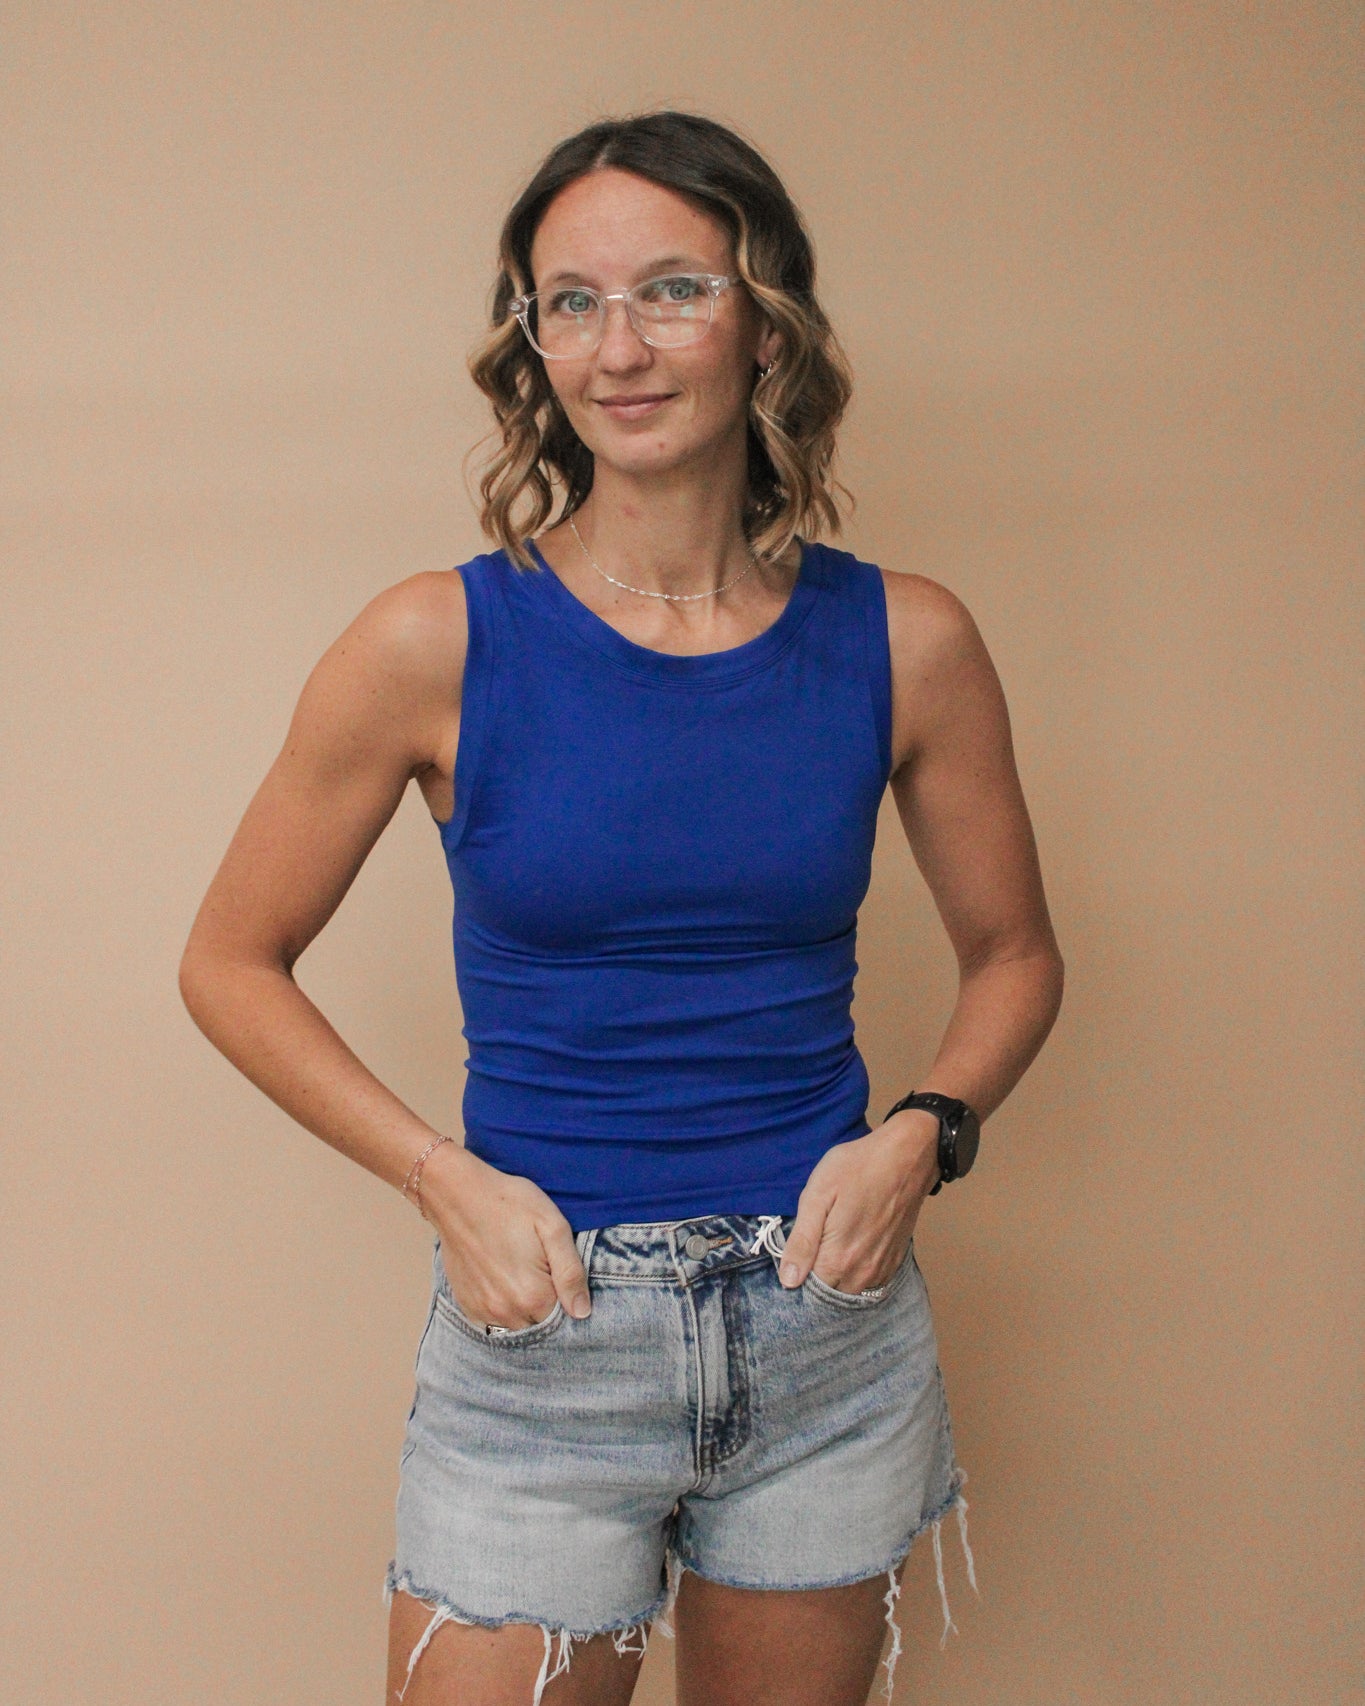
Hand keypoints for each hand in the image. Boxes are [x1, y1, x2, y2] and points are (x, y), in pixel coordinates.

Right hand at [418, 1144, 591, 1328]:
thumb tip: (582, 1312)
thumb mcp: (552, 1226)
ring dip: (525, 1309)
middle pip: (540, 1325)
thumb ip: (571, 1272)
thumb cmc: (510, 1204)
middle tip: (541, 1270)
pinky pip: (493, 1321)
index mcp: (533, 1296)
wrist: (458, 1195)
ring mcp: (483, 1311)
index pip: (564, 1319)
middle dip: (547, 1306)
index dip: (568, 1300)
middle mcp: (506, 1312)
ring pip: (517, 1326)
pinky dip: (503, 1307)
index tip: (560, 1275)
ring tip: (522, 1273)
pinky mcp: (468, 1305)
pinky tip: (503, 1279)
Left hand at [778, 1110, 941, 1292]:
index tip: (793, 1258)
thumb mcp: (818, 1195)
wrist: (907, 1157)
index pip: (809, 1292)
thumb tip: (789, 1281)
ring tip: (830, 1247)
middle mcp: (863, 1273)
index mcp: (838, 1259)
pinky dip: (857, 1275)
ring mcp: (882, 1269)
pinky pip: (870, 1283)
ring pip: (851, 1291)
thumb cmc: (857, 1168)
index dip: (796, 1278)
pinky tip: (851, 1249)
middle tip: (811, 1249)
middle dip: (816, 1281)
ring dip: (837, 1279)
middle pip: (830, 1295)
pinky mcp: (895, 1261)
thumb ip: (802, 1242)